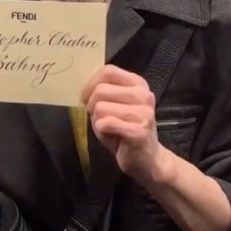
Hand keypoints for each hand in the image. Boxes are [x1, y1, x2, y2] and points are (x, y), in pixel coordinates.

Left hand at [83, 65, 159, 184]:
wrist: (147, 159)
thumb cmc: (126, 130)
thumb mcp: (115, 106)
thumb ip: (104, 93)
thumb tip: (84, 87)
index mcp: (138, 84)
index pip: (108, 71)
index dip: (91, 83)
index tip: (86, 97)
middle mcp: (144, 95)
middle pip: (101, 90)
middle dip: (92, 105)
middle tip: (99, 117)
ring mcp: (143, 113)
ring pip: (101, 108)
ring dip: (98, 120)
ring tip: (109, 128)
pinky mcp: (138, 131)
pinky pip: (106, 123)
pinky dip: (101, 130)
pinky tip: (111, 135)